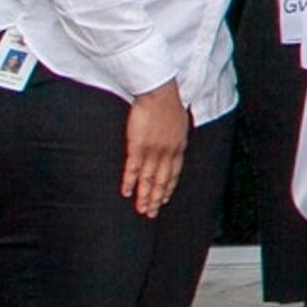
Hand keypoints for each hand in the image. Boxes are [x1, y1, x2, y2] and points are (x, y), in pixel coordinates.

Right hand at [121, 81, 188, 217]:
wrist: (160, 92)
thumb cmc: (169, 103)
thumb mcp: (180, 122)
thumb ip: (177, 136)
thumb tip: (176, 141)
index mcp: (179, 147)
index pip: (174, 173)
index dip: (168, 187)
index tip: (165, 199)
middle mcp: (168, 152)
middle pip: (162, 181)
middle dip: (157, 199)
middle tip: (152, 214)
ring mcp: (153, 151)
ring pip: (148, 179)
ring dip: (144, 196)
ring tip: (141, 210)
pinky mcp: (137, 146)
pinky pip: (133, 169)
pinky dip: (130, 183)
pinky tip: (126, 193)